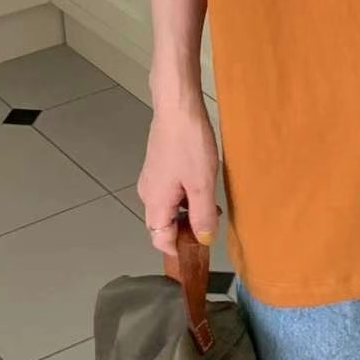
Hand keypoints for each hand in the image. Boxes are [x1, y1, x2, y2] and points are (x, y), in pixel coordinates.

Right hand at [137, 94, 219, 256]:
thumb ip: (202, 215)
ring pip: (168, 207)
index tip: (199, 252)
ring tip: (211, 205)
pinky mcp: (158, 165)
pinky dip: (185, 196)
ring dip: (187, 212)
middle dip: (185, 231)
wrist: (177, 107)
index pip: (160, 239)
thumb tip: (203, 240)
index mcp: (155, 202)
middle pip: (162, 225)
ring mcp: (152, 178)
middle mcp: (148, 193)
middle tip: (211, 225)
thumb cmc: (190, 145)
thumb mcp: (202, 184)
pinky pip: (170, 192)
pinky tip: (202, 186)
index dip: (178, 250)